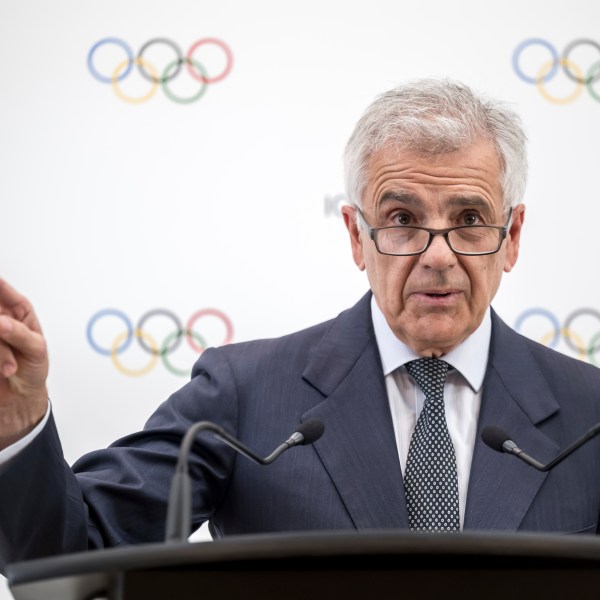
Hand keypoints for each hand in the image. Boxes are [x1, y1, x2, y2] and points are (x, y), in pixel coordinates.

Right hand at [0, 279, 48, 449]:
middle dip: (3, 330)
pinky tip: (2, 370)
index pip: (2, 289)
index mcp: (17, 310)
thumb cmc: (32, 368)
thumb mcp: (36, 349)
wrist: (19, 398)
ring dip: (1, 353)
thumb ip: (20, 333)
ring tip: (9, 368)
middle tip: (5, 335)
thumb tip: (2, 322)